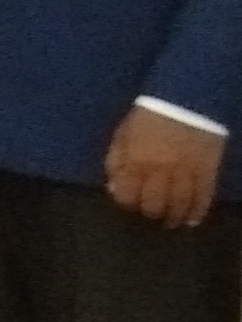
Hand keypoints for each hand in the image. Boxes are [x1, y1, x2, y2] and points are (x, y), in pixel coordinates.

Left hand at [108, 104, 223, 228]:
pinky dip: (198, 210)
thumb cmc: (148, 116)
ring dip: (173, 217)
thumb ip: (116, 161)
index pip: (126, 194)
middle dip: (150, 212)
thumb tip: (113, 187)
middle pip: (153, 203)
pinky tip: (192, 220)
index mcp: (134, 159)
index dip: (126, 203)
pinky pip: (204, 195)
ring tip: (170, 222)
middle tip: (151, 215)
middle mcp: (159, 169)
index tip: (129, 204)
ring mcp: (185, 170)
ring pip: (179, 203)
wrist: (185, 98)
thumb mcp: (122, 135)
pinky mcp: (207, 168)